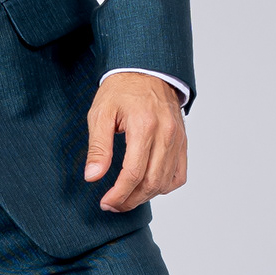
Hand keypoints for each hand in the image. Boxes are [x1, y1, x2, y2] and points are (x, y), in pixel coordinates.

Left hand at [84, 72, 187, 211]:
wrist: (147, 69)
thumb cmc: (121, 89)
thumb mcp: (100, 113)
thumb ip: (98, 147)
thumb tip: (93, 177)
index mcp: (144, 126)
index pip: (133, 173)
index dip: (119, 194)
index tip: (106, 202)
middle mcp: (165, 134)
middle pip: (151, 182)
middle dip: (130, 200)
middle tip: (113, 204)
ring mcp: (177, 138)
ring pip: (166, 182)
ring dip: (146, 197)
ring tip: (127, 198)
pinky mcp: (183, 141)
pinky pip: (179, 175)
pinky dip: (165, 186)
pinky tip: (148, 187)